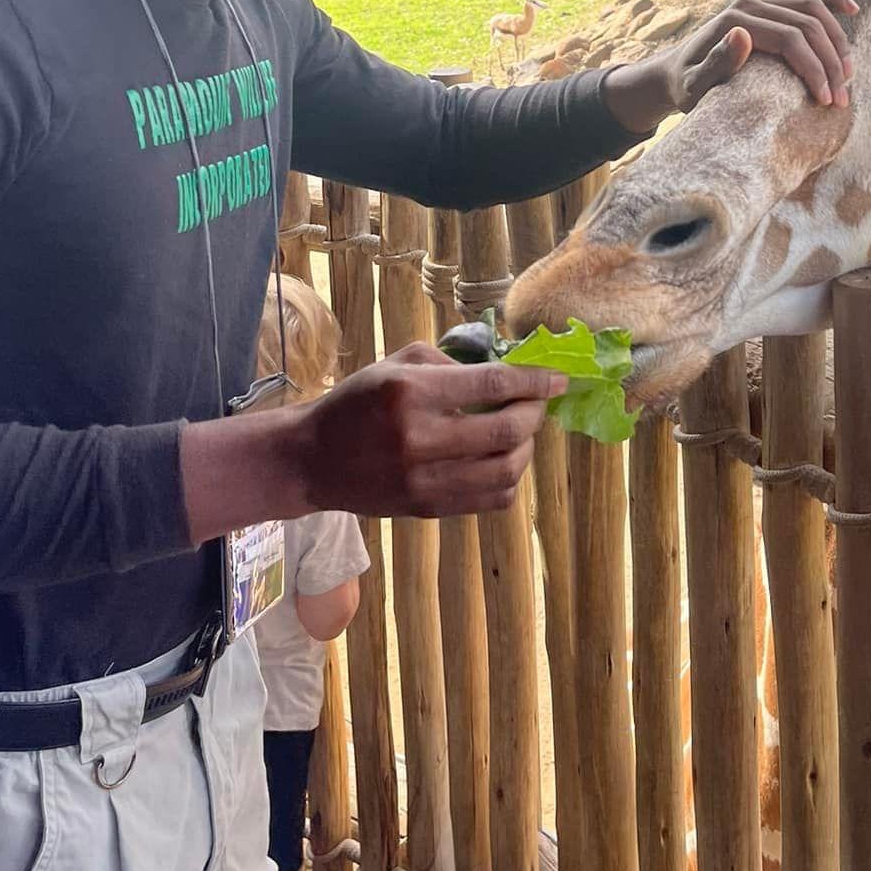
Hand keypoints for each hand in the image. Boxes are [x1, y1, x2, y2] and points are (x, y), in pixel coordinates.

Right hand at [182, 343, 567, 540]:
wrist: (313, 459)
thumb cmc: (356, 402)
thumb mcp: (394, 365)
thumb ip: (448, 363)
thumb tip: (503, 368)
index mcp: (411, 393)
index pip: (491, 385)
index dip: (533, 381)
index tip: (557, 378)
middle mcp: (420, 439)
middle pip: (505, 431)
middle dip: (533, 414)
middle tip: (536, 403)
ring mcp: (424, 480)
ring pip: (506, 470)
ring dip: (525, 448)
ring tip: (520, 432)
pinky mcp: (427, 508)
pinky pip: (491, 498)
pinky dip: (509, 478)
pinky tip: (501, 459)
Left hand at [603, 0, 858, 134]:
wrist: (676, 72)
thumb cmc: (685, 86)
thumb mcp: (693, 85)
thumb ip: (716, 64)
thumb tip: (744, 35)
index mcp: (736, 21)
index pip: (790, 39)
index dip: (814, 69)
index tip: (825, 101)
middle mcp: (751, 4)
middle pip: (807, 24)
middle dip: (831, 62)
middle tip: (842, 98)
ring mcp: (761, 0)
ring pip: (813, 9)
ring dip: (837, 40)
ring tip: (847, 75)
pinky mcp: (770, 4)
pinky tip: (851, 9)